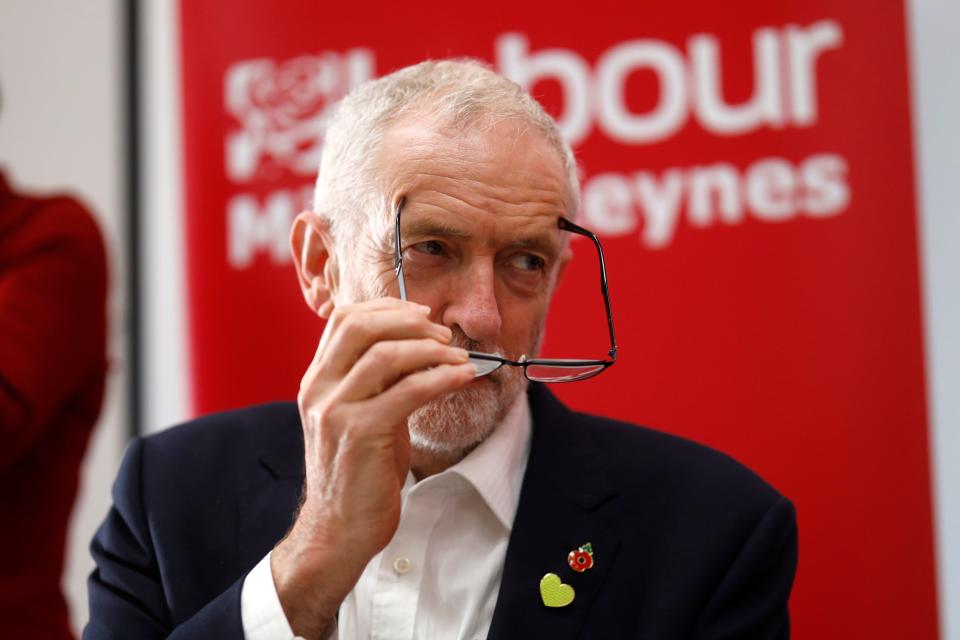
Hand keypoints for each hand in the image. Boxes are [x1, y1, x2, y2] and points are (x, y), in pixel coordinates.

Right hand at [271, 297, 474, 637]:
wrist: (339, 529)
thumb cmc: (358, 471)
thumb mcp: (362, 414)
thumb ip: (378, 380)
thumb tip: (420, 344)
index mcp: (316, 380)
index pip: (344, 318)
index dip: (387, 308)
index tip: (424, 314)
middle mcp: (318, 390)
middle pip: (360, 326)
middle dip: (410, 322)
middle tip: (445, 334)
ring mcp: (334, 411)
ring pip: (384, 355)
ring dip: (431, 350)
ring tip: (459, 357)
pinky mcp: (359, 434)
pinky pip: (406, 392)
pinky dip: (440, 378)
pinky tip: (461, 378)